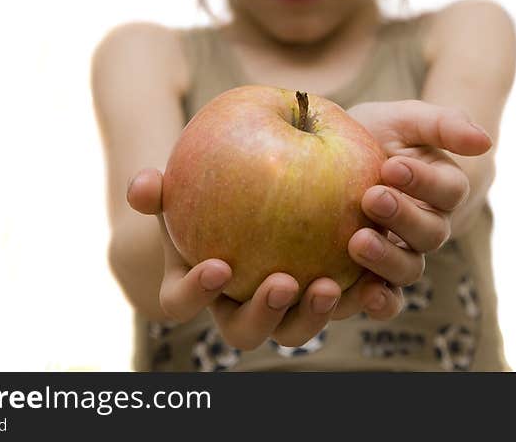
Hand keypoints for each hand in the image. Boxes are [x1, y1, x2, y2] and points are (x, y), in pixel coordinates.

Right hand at [127, 169, 342, 350]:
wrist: (248, 194)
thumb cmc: (205, 189)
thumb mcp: (180, 183)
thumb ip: (158, 187)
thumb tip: (142, 184)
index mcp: (194, 288)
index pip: (182, 302)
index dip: (196, 293)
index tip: (218, 266)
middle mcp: (237, 308)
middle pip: (246, 331)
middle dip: (264, 314)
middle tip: (283, 282)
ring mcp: (281, 309)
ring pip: (295, 329)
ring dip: (313, 315)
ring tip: (330, 284)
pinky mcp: (321, 297)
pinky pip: (340, 306)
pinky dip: (357, 297)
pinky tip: (374, 277)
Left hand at [331, 100, 492, 320]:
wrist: (336, 154)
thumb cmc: (376, 132)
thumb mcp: (404, 119)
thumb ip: (444, 124)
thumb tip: (485, 143)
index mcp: (442, 188)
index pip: (448, 190)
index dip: (424, 181)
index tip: (392, 165)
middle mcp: (427, 226)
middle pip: (431, 233)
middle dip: (402, 216)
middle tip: (371, 197)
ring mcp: (402, 254)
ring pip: (410, 269)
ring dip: (387, 259)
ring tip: (357, 240)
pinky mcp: (373, 277)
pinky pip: (386, 299)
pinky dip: (380, 302)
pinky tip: (364, 294)